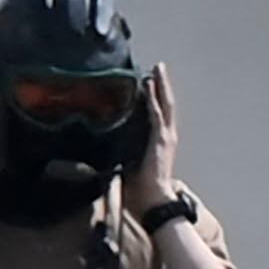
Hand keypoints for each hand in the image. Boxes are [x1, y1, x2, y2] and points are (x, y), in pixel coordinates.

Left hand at [123, 61, 180, 212]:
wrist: (154, 202)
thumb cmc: (142, 189)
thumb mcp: (129, 165)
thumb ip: (120, 153)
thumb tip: (101, 147)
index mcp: (160, 143)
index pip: (159, 114)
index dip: (156, 97)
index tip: (148, 81)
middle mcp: (167, 137)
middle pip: (166, 104)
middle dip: (162, 85)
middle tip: (157, 67)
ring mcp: (166, 138)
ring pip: (165, 105)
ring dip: (161, 86)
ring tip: (157, 69)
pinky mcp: (161, 141)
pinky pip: (157, 115)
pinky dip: (154, 99)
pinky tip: (149, 84)